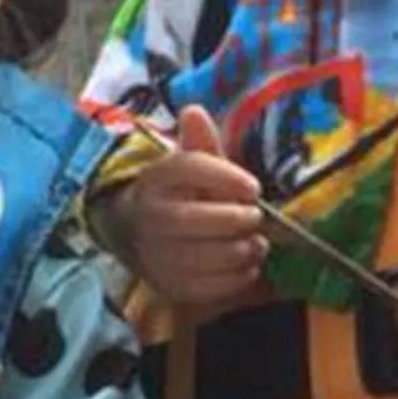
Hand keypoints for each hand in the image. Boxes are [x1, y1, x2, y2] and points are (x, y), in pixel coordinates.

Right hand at [97, 105, 265, 306]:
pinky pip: (208, 287)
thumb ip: (201, 143)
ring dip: (241, 250)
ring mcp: (156, 253)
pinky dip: (236, 277)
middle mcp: (150, 215)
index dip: (225, 177)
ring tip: (256, 242)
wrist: (141, 235)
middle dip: (238, 219)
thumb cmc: (182, 195)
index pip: (188, 169)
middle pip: (198, 219)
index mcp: (157, 178)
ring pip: (206, 256)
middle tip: (255, 217)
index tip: (253, 187)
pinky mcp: (168, 285)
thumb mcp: (190, 166)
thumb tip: (193, 111)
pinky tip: (246, 264)